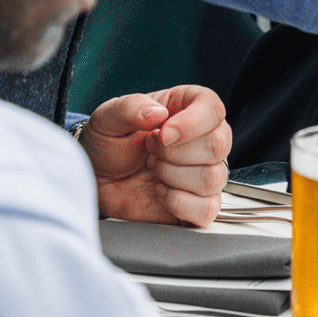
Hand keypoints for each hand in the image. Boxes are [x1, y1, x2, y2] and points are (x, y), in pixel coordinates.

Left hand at [81, 86, 232, 226]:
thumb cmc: (109, 143)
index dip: (191, 123)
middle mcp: (205, 137)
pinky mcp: (198, 203)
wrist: (99, 179)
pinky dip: (178, 203)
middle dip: (175, 153)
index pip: (213, 110)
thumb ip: (130, 108)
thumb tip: (158, 113)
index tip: (162, 134)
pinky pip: (207, 209)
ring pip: (213, 177)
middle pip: (218, 145)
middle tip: (150, 151)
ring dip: (173, 177)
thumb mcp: (108, 117)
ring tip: (153, 170)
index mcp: (190, 107)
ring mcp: (205, 171)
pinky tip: (160, 192)